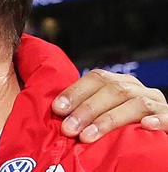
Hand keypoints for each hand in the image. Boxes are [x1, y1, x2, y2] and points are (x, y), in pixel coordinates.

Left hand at [52, 69, 167, 142]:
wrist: (155, 135)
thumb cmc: (122, 126)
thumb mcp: (103, 113)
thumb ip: (85, 110)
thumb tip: (57, 112)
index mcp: (119, 83)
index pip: (96, 78)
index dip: (76, 91)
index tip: (57, 109)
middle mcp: (138, 89)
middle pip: (113, 91)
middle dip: (87, 109)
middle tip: (68, 129)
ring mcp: (157, 103)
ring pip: (135, 104)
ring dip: (109, 120)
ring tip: (88, 136)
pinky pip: (167, 117)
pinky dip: (157, 120)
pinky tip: (145, 126)